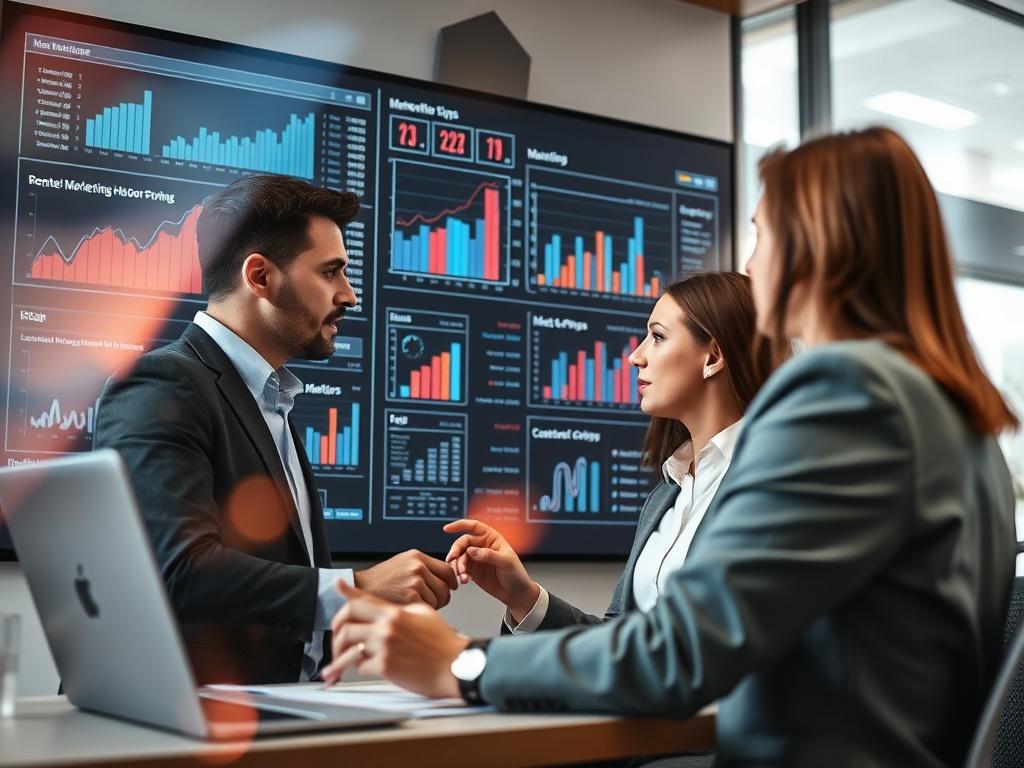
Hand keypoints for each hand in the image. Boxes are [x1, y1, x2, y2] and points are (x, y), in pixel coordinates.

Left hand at [322, 582, 468, 697]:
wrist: (456, 664)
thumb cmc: (444, 642)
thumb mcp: (424, 614)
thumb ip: (404, 608)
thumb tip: (391, 607)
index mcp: (395, 612)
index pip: (361, 599)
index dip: (347, 593)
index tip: (338, 586)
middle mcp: (387, 627)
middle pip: (346, 623)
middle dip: (335, 634)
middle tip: (335, 642)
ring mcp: (385, 646)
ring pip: (348, 647)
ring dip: (340, 656)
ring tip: (337, 664)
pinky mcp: (385, 666)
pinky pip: (360, 666)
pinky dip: (358, 668)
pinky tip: (361, 669)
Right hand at [353, 550, 457, 608]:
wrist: (360, 588)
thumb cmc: (381, 579)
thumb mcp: (403, 563)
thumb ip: (423, 567)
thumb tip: (446, 577)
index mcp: (417, 557)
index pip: (447, 569)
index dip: (452, 581)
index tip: (452, 587)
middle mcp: (418, 567)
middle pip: (445, 587)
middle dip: (442, 598)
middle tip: (435, 602)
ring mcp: (415, 581)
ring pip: (438, 599)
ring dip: (432, 606)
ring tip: (418, 606)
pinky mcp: (411, 597)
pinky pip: (429, 608)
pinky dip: (422, 612)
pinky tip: (412, 610)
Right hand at [443, 519, 539, 621]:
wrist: (516, 594)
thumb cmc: (516, 574)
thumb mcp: (506, 562)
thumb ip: (489, 555)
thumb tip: (471, 551)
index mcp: (491, 538)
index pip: (474, 527)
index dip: (460, 525)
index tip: (447, 529)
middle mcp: (482, 546)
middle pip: (463, 543)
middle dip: (455, 551)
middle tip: (452, 560)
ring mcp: (476, 559)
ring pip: (460, 557)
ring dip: (457, 566)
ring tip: (462, 576)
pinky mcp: (473, 571)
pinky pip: (461, 569)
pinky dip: (459, 574)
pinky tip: (464, 580)